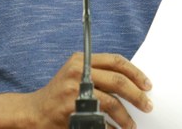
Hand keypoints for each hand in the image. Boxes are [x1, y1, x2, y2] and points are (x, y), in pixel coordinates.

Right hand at [25, 52, 152, 128]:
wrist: (34, 112)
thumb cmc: (59, 93)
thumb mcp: (75, 74)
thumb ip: (98, 72)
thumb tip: (132, 82)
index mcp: (81, 59)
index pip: (116, 61)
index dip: (135, 73)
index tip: (147, 85)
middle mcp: (78, 72)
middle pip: (118, 81)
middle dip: (137, 95)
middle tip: (148, 106)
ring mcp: (74, 91)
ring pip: (111, 103)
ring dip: (126, 117)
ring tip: (131, 125)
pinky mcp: (71, 110)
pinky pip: (99, 120)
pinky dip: (110, 127)